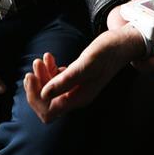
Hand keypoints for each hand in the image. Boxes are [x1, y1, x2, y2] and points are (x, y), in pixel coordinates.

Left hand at [25, 26, 145, 122]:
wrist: (122, 43)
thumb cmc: (107, 51)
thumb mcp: (86, 63)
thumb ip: (67, 79)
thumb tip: (44, 94)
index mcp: (79, 98)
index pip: (48, 111)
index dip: (36, 97)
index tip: (31, 76)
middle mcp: (77, 97)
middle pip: (46, 103)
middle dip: (36, 86)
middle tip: (35, 65)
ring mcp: (76, 88)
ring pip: (50, 91)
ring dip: (42, 76)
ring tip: (41, 59)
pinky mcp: (76, 79)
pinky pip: (57, 80)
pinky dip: (50, 70)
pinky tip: (50, 58)